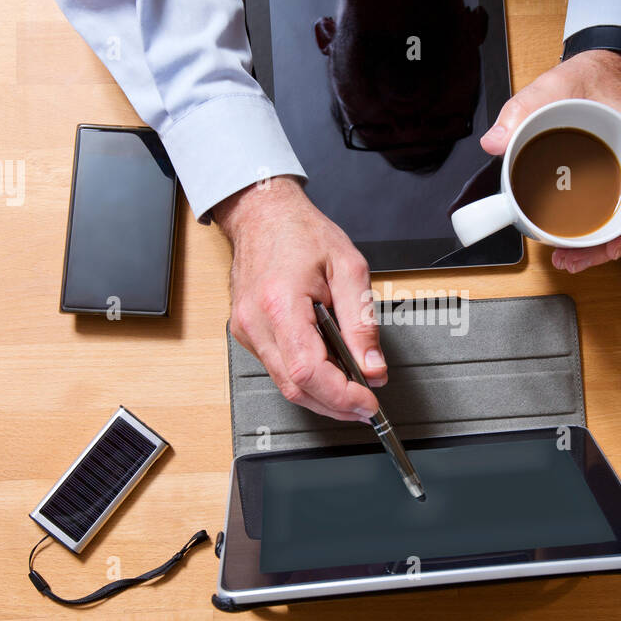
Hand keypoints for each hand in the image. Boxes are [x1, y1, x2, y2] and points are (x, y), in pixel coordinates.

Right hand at [213, 176, 385, 422]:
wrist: (263, 215)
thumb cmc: (301, 234)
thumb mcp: (349, 269)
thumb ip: (362, 324)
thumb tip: (373, 368)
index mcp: (280, 303)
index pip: (309, 370)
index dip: (341, 396)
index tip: (367, 403)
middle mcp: (256, 323)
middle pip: (295, 387)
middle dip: (335, 405)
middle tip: (366, 404)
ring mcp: (247, 331)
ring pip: (286, 384)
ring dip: (322, 395)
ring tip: (353, 389)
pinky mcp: (247, 334)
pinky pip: (278, 369)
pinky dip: (307, 378)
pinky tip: (329, 370)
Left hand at [480, 50, 620, 272]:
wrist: (601, 61)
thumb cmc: (591, 74)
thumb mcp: (553, 85)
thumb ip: (522, 110)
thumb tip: (496, 142)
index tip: (613, 244)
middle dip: (613, 245)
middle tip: (576, 260)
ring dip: (607, 241)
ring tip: (573, 257)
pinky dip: (606, 226)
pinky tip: (581, 237)